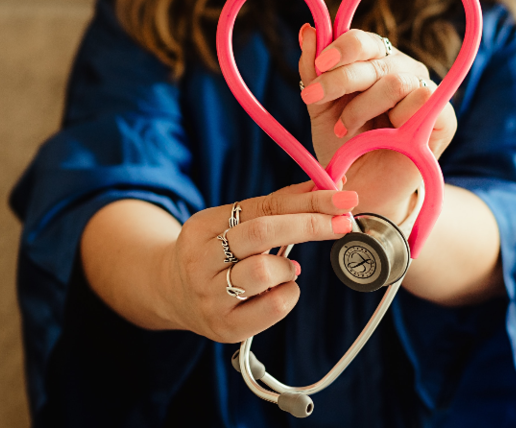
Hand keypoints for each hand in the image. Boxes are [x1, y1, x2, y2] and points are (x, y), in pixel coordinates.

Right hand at [162, 182, 358, 342]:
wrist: (172, 294)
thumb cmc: (216, 254)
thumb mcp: (233, 224)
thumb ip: (276, 207)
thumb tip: (326, 187)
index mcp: (202, 226)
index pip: (262, 206)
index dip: (307, 201)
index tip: (342, 198)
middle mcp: (200, 261)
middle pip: (261, 233)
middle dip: (310, 225)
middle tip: (344, 222)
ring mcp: (210, 297)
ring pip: (264, 272)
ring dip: (288, 267)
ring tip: (286, 269)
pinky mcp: (225, 327)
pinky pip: (272, 308)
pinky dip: (288, 294)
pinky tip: (280, 290)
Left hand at [297, 25, 457, 222]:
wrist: (362, 191)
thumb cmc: (344, 148)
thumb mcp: (321, 108)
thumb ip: (313, 70)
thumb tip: (308, 30)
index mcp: (375, 63)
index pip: (363, 40)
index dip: (341, 48)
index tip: (318, 67)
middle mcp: (402, 70)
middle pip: (375, 57)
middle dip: (340, 79)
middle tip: (314, 99)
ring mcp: (425, 91)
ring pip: (395, 80)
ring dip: (362, 107)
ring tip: (344, 129)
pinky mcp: (444, 117)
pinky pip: (423, 100)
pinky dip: (395, 118)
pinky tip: (381, 136)